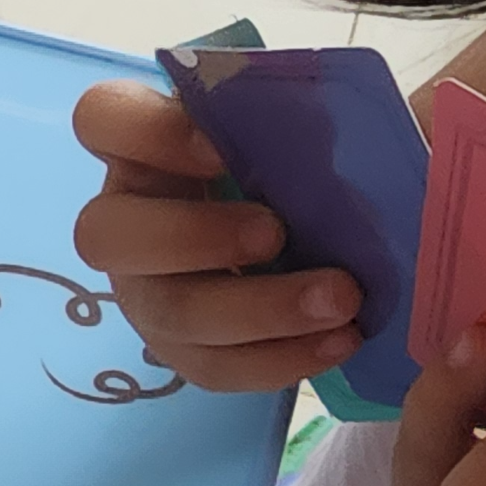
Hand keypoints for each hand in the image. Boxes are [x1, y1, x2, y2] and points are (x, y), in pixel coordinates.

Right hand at [69, 80, 364, 391]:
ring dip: (258, 309)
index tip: (222, 147)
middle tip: (276, 233)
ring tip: (342, 300)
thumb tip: (385, 128)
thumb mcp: (313, 121)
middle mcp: (126, 218)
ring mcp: (146, 292)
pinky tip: (341, 341)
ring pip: (169, 314)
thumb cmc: (306, 159)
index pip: (101, 119)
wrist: (328, 230)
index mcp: (144, 143)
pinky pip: (213, 369)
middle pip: (104, 235)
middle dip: (194, 237)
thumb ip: (319, 116)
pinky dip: (280, 358)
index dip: (149, 133)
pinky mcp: (183, 349)